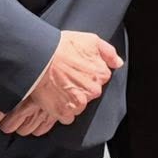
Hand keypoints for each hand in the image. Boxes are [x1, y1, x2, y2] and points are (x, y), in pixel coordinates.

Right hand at [0, 31, 123, 136]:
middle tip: (66, 77)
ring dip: (71, 100)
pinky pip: (67, 117)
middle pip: (90, 93)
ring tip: (58, 87)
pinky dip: (61, 110)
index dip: (87, 73)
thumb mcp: (91, 40)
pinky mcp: (64, 113)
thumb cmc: (62, 46)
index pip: (100, 78)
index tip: (76, 69)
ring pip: (79, 106)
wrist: (39, 58)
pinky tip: (55, 98)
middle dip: (80, 87)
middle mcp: (94, 91)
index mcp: (102, 74)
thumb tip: (118, 63)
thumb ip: (108, 52)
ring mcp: (79, 104)